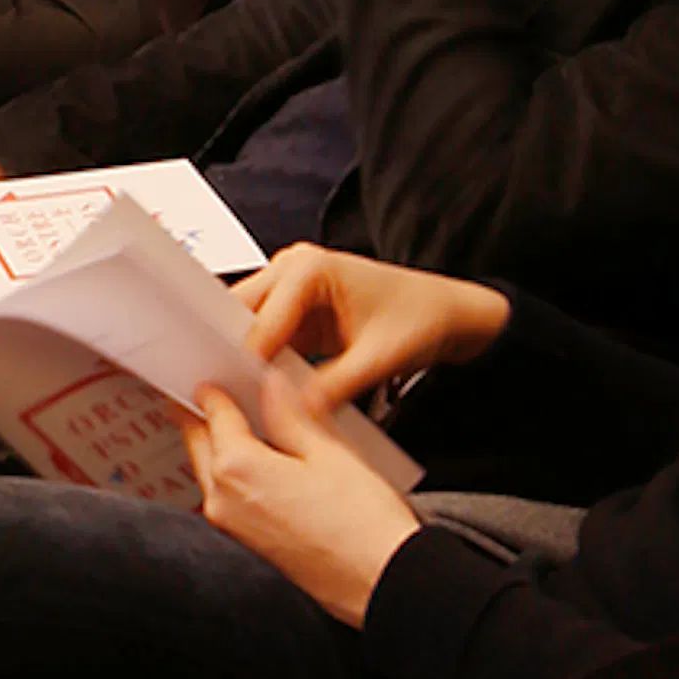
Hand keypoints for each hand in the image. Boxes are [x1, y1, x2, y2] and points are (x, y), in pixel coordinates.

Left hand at [182, 362, 421, 622]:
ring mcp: (234, 526)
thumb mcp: (328, 451)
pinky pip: (231, 494)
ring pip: (213, 469)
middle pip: (201, 439)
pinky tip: (271, 457)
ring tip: (257, 417)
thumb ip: (289, 414)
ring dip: (224, 442)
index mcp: (237, 467)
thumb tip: (269, 385)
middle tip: (231, 385)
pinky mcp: (250, 544)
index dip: (216, 382)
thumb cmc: (363, 524)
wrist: (384, 584)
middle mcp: (224, 500)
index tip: (221, 366)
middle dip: (210, 412)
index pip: (211, 409)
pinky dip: (239, 470)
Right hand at [240, 241, 508, 407]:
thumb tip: (294, 410)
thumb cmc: (420, 318)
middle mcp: (294, 269)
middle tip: (231, 398)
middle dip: (236, 353)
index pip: (260, 317)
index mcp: (310, 268)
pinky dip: (266, 362)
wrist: (446, 314)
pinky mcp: (300, 311)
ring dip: (248, 358)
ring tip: (247, 398)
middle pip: (243, 313)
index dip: (244, 358)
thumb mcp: (378, 358)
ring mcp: (294, 289)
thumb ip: (334, 385)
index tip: (233, 394)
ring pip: (251, 325)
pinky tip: (267, 392)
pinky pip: (270, 337)